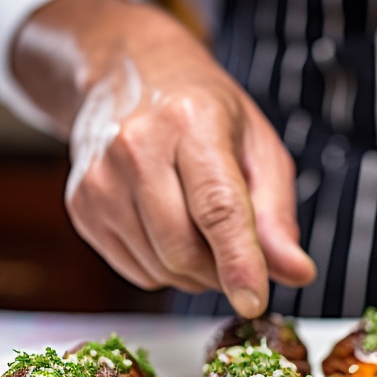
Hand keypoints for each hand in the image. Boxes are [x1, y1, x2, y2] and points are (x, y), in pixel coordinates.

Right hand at [13, 0, 316, 315]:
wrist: (129, 74)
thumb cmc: (204, 110)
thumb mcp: (257, 146)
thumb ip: (277, 215)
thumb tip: (296, 273)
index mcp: (192, 122)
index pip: (216, 207)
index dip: (238, 262)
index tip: (254, 302)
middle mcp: (136, 147)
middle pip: (183, 249)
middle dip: (222, 273)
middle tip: (240, 255)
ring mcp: (99, 179)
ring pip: (159, 268)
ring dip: (195, 273)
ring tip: (203, 229)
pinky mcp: (81, 206)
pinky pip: (135, 271)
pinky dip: (164, 268)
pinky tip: (168, 227)